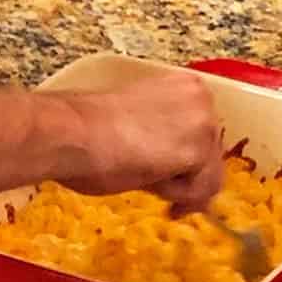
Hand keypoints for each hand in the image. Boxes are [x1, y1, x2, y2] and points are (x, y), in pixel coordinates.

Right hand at [56, 72, 223, 212]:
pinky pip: (199, 192)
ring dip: (179, 188)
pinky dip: (176, 196)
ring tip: (144, 180)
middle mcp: (202, 98)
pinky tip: (149, 183)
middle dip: (189, 179)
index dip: (192, 162)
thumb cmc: (86, 129)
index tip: (174, 176)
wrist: (68, 133)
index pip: (205, 134)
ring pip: (209, 177)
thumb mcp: (137, 124)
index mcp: (184, 84)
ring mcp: (204, 124)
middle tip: (159, 190)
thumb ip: (164, 137)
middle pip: (213, 157)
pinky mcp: (198, 152)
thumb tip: (176, 164)